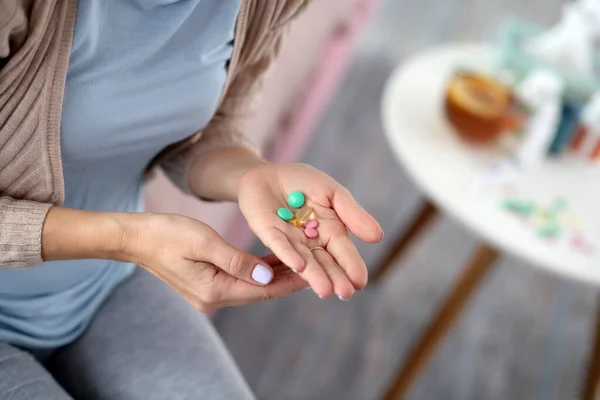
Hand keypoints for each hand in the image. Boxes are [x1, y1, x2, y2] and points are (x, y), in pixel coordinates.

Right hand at [125, 213, 307, 311]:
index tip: (315, 273)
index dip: (291, 282)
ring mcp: (209, 293)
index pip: (263, 290)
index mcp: (214, 290)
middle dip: (289, 279)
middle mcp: (214, 298)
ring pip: (252, 285)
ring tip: (303, 262)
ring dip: (275, 274)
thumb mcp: (204, 243)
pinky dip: (258, 270)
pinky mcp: (207, 283)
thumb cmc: (168, 234)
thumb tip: (267, 275)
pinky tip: (274, 260)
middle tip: (317, 266)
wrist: (137, 238)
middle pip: (261, 290)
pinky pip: (240, 279)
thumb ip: (237, 261)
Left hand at [238, 163, 382, 299]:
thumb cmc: (303, 182)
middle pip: (324, 262)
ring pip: (303, 259)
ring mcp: (288, 239)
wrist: (268, 171)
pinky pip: (278, 244)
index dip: (352, 266)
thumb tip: (378, 236)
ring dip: (314, 275)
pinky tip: (298, 266)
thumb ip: (352, 213)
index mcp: (329, 232)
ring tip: (325, 291)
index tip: (360, 282)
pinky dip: (288, 254)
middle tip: (345, 294)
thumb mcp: (333, 193)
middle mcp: (310, 242)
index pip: (343, 251)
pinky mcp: (267, 232)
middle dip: (335, 278)